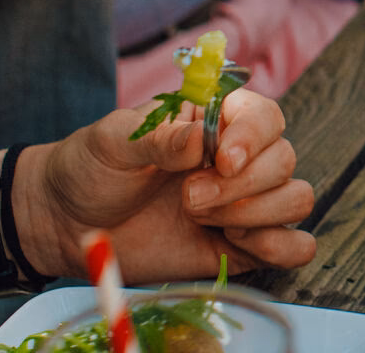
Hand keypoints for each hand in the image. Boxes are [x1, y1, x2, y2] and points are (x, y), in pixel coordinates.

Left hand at [14, 91, 316, 284]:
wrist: (68, 223)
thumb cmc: (91, 168)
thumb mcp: (113, 142)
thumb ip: (159, 136)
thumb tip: (201, 138)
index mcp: (217, 121)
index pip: (266, 117)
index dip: (254, 138)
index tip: (224, 161)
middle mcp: (241, 159)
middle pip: (284, 161)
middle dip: (239, 186)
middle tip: (187, 199)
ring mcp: (246, 203)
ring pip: (296, 200)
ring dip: (255, 214)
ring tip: (199, 218)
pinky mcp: (244, 246)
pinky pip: (296, 246)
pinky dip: (281, 247)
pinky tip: (235, 242)